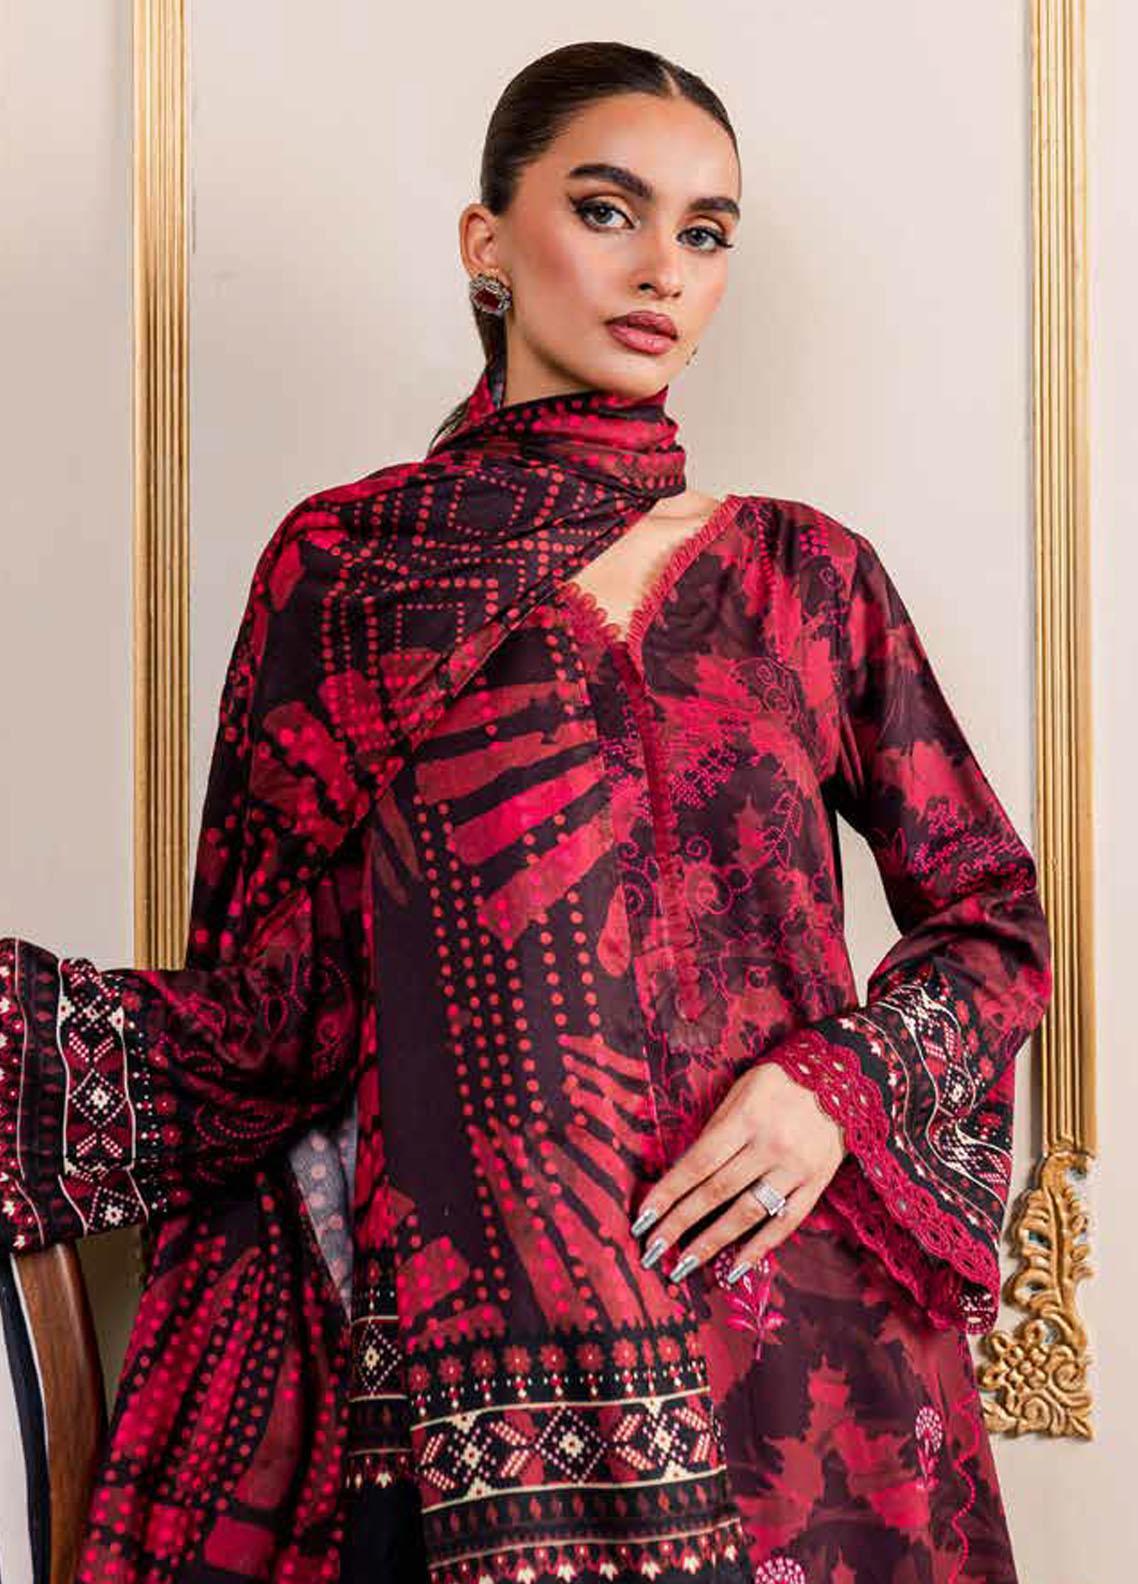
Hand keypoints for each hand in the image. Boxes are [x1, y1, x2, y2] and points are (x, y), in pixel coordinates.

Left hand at [629, 1060, 847, 1284]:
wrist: (845, 1075)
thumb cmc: (781, 1080)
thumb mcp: (741, 1091)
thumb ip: (716, 1130)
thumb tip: (684, 1174)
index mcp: (745, 1118)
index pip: (697, 1163)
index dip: (667, 1193)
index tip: (642, 1219)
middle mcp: (769, 1145)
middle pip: (716, 1192)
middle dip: (680, 1224)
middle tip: (652, 1252)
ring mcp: (795, 1167)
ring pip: (747, 1212)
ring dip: (713, 1243)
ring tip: (685, 1266)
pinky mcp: (817, 1183)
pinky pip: (786, 1221)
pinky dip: (759, 1247)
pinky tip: (735, 1268)